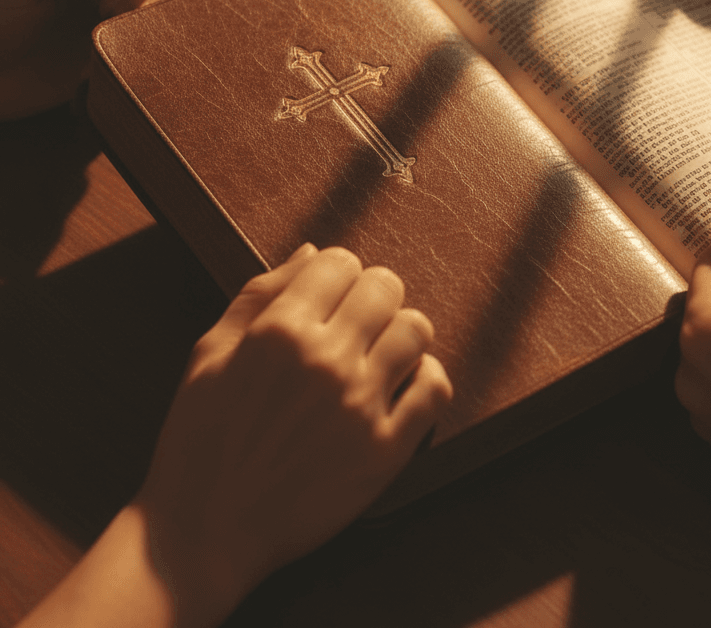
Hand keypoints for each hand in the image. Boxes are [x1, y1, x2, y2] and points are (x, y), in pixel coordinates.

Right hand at [135, 245, 451, 623]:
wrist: (203, 534)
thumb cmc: (199, 442)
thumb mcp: (209, 354)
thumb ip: (259, 293)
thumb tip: (311, 252)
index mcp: (279, 332)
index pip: (341, 261)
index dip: (336, 273)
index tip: (330, 293)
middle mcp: (326, 361)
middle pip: (385, 287)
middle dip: (371, 295)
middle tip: (356, 321)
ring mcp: (360, 405)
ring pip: (416, 329)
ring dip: (399, 333)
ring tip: (378, 353)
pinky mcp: (385, 450)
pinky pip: (435, 389)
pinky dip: (425, 379)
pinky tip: (401, 385)